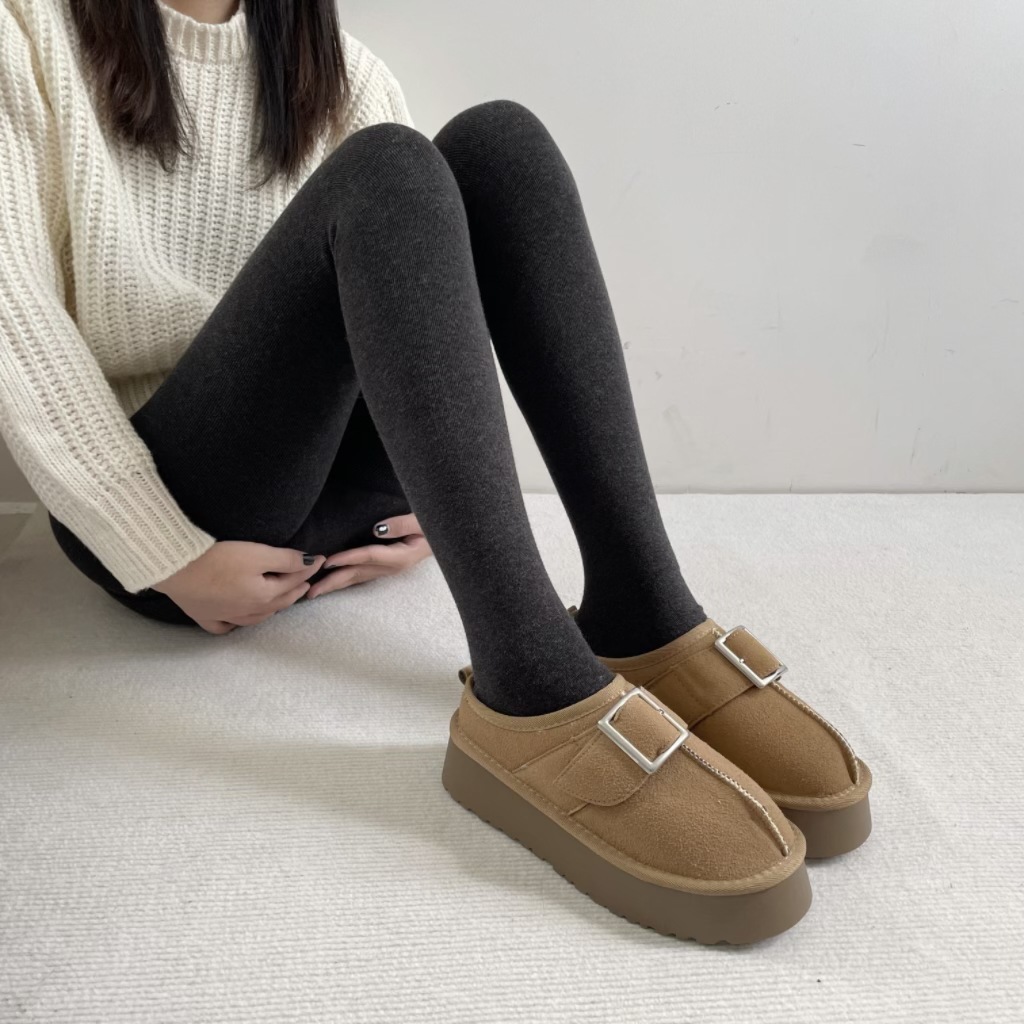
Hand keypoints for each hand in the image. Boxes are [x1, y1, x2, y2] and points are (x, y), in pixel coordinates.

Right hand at [151, 540, 326, 633]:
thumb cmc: (217, 558)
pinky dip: (235, 625)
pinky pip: (224, 627)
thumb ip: (286, 560)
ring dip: (272, 608)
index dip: (306, 569)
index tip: (318, 560)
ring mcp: (224, 617)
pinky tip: (237, 621)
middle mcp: (247, 611)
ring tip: (279, 599)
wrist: (175, 567)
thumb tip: (311, 562)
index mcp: (263, 595)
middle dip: (294, 591)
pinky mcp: (203, 617)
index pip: (292, 581)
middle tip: (304, 583)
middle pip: (277, 602)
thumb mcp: (256, 553)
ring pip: (256, 617)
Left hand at [306, 513, 432, 599]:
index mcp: (401, 556)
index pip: (369, 556)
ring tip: (313, 593)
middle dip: (333, 582)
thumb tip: (377, 529)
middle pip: (357, 574)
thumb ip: (402, 524)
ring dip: (335, 585)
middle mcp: (392, 566)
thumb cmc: (434, 526)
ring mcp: (388, 569)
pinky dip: (344, 579)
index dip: (348, 558)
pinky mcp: (385, 568)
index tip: (328, 561)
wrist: (446, 537)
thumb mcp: (422, 521)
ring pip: (357, 578)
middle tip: (309, 592)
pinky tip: (331, 582)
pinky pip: (361, 575)